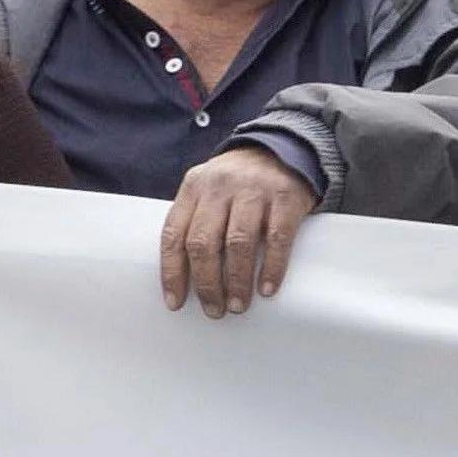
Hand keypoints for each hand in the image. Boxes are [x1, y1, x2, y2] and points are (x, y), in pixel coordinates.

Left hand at [163, 146, 319, 314]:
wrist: (285, 147)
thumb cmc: (240, 181)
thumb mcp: (209, 188)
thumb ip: (196, 219)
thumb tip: (186, 275)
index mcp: (194, 186)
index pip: (174, 234)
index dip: (172, 272)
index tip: (176, 302)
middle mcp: (220, 186)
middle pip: (204, 242)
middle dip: (206, 283)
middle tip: (214, 309)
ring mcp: (254, 190)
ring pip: (238, 243)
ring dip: (237, 281)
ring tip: (238, 305)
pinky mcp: (285, 196)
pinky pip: (277, 239)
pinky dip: (271, 268)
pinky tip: (267, 289)